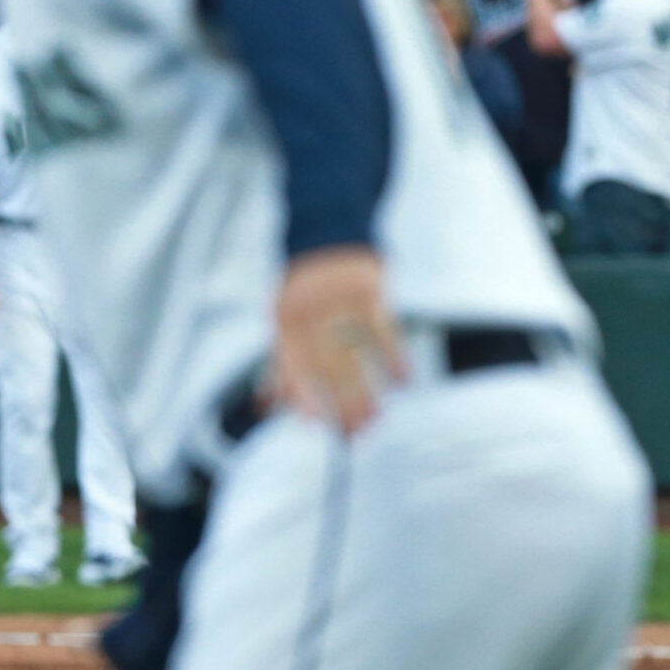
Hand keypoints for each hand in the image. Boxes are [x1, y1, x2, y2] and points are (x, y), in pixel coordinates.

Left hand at [267, 246, 405, 434]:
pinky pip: (384, 329)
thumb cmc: (304, 293)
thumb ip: (280, 360)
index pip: (289, 364)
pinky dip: (394, 357)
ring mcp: (338, 301)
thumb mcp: (284, 319)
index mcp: (284, 321)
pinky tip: (403, 381)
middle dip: (339, 402)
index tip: (312, 425)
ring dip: (365, 389)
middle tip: (354, 432)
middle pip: (324, 366)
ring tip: (375, 416)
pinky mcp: (368, 290)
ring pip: (353, 353)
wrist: (328, 238)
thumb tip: (266, 404)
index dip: (299, 395)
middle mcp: (308, 312)